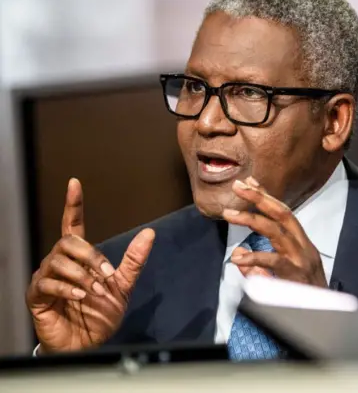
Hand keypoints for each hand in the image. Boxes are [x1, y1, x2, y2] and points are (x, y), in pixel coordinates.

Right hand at [25, 178, 154, 353]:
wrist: (87, 344)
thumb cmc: (100, 315)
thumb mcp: (123, 286)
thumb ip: (134, 260)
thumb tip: (150, 233)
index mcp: (79, 258)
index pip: (73, 224)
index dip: (73, 204)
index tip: (75, 183)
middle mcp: (60, 262)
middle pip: (69, 241)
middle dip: (91, 255)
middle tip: (108, 274)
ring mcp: (46, 278)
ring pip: (59, 260)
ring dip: (83, 275)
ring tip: (96, 292)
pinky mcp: (37, 296)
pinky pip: (47, 283)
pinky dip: (66, 287)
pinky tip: (79, 296)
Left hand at [222, 177, 327, 287]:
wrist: (325, 314)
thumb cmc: (304, 294)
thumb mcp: (282, 275)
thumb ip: (259, 266)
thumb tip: (238, 255)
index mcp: (301, 242)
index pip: (283, 213)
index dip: (266, 196)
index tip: (248, 182)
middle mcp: (303, 246)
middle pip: (282, 214)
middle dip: (259, 198)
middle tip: (238, 186)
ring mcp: (300, 259)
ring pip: (276, 231)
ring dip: (251, 220)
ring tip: (229, 215)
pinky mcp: (296, 275)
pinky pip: (274, 263)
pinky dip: (255, 258)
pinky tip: (238, 258)